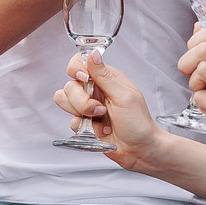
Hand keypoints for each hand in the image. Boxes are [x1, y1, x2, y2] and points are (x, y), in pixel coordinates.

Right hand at [55, 52, 167, 171]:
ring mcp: (87, 107)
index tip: (84, 79)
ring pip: (64, 102)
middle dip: (82, 100)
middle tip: (101, 109)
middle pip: (69, 86)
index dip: (76, 69)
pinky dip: (85, 128)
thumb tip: (92, 54)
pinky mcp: (83, 123)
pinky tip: (101, 130)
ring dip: (82, 113)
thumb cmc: (139, 122)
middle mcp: (94, 90)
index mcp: (106, 78)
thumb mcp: (124, 96)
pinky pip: (71, 121)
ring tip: (101, 119)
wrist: (140, 150)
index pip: (79, 63)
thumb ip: (104, 75)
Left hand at [177, 25, 205, 158]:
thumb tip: (198, 26)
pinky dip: (200, 104)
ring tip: (205, 95)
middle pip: (204, 49)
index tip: (195, 60)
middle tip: (194, 80)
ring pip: (202, 70)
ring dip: (194, 85)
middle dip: (187, 64)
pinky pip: (200, 97)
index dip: (195, 43)